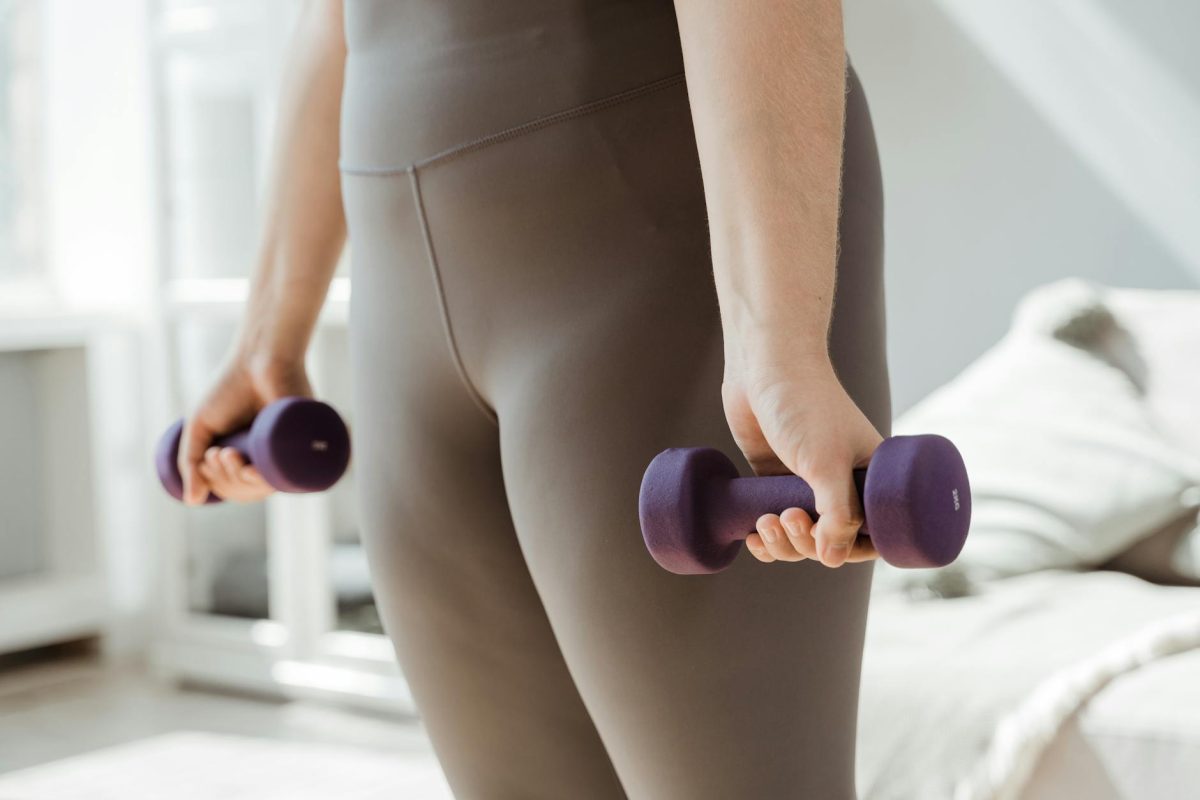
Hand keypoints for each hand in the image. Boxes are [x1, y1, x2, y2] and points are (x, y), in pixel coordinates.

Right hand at [177, 353, 312, 504]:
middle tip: (218, 452)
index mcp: (246, 457)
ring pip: (261, 487)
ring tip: (226, 453)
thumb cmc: (230, 387)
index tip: (208, 457)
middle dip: (223, 480)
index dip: (216, 483)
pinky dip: (264, 479)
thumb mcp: (199, 426)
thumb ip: (190, 461)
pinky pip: (286, 474)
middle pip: (244, 490)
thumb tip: (192, 503)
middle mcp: (267, 458)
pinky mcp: (302, 442)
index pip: (231, 488)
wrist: (259, 357)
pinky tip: (251, 471)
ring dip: (237, 479)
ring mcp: (285, 452)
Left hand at [722, 357, 882, 567]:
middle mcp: (843, 482)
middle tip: (788, 518)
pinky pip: (777, 522)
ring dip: (784, 542)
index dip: (852, 550)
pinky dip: (766, 537)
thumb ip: (837, 514)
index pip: (874, 532)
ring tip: (765, 524)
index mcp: (871, 477)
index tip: (829, 548)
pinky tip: (752, 537)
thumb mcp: (827, 464)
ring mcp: (807, 481)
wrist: (765, 365)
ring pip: (802, 535)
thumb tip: (833, 559)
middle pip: (832, 540)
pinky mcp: (776, 477)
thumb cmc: (805, 405)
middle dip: (808, 543)